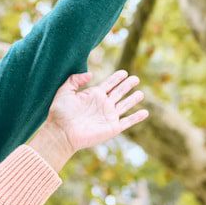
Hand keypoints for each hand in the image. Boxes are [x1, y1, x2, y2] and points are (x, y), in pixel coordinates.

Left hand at [30, 71, 147, 168]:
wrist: (61, 132)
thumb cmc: (60, 113)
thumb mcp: (64, 92)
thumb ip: (75, 80)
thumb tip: (90, 74)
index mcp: (93, 95)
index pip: (108, 84)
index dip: (116, 78)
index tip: (123, 72)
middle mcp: (103, 104)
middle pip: (119, 92)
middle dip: (127, 85)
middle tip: (136, 78)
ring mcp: (108, 116)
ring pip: (125, 105)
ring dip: (134, 99)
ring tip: (141, 93)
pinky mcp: (112, 128)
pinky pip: (128, 121)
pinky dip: (137, 117)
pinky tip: (145, 112)